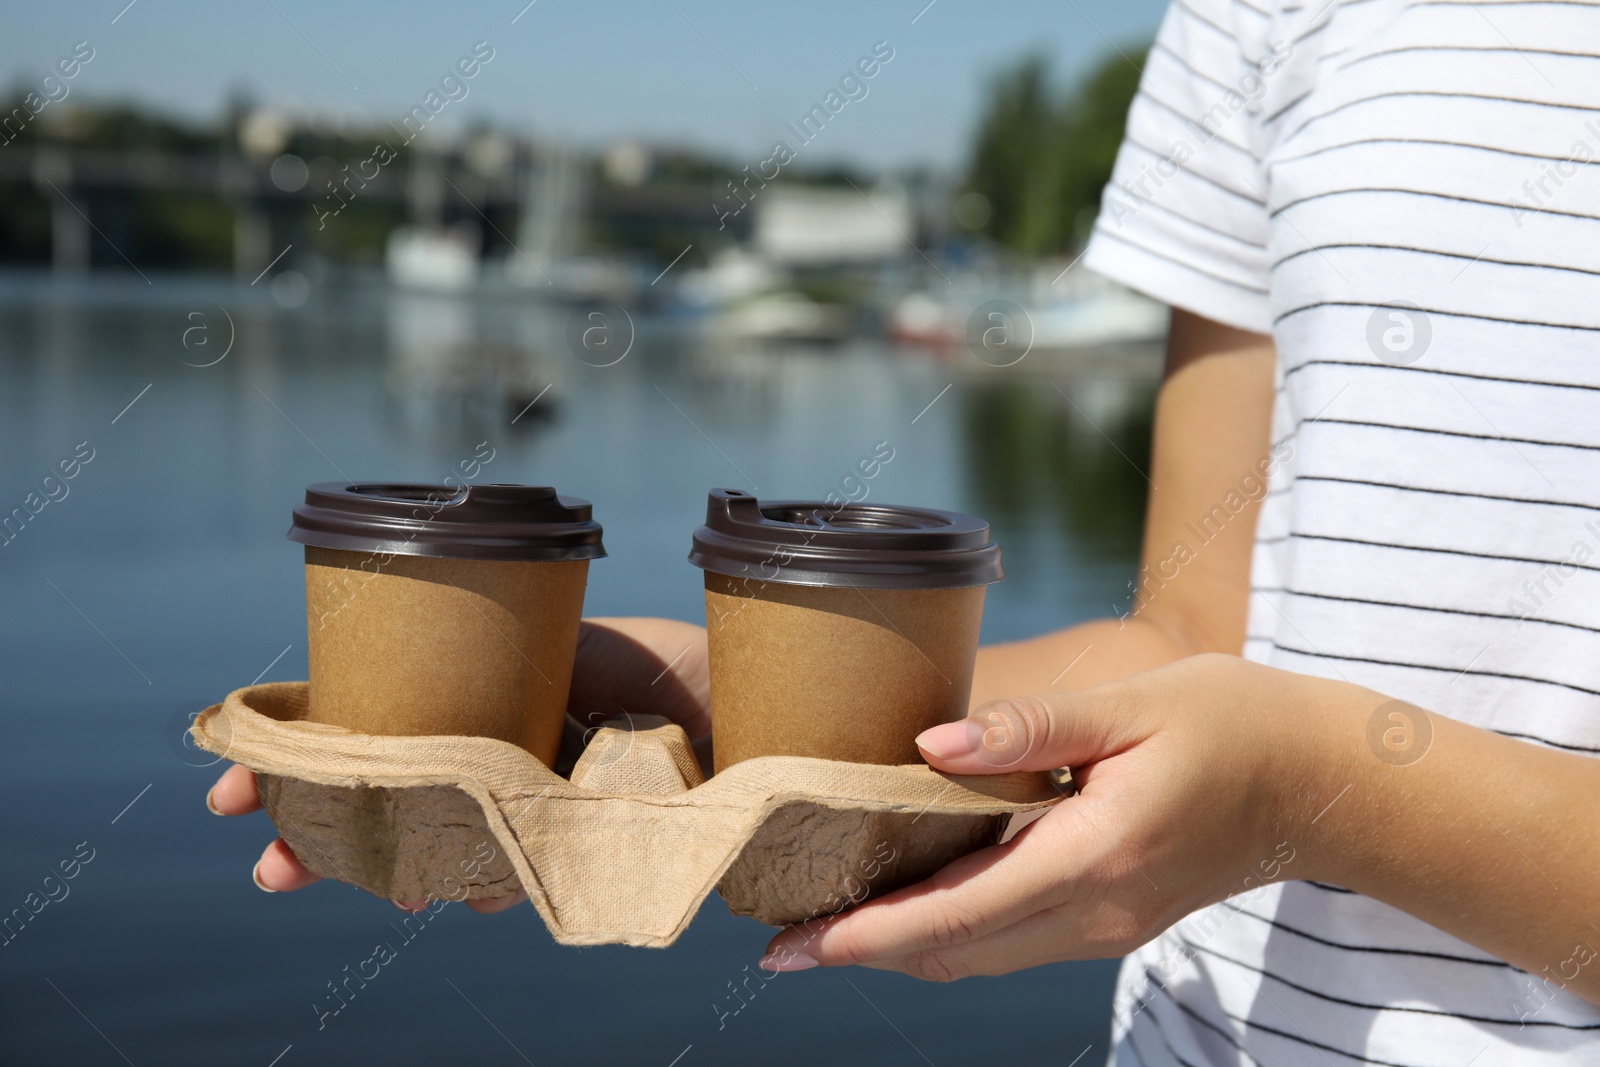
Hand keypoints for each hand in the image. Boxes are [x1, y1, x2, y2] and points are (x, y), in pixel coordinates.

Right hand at [210, 616, 710, 904]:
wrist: (730, 696)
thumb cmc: (642, 660)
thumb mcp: (545, 646)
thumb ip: (472, 669)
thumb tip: (377, 713)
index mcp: (460, 710)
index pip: (353, 741)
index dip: (289, 769)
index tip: (228, 796)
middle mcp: (479, 768)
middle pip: (376, 809)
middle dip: (316, 843)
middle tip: (270, 872)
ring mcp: (518, 813)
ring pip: (431, 855)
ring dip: (402, 875)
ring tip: (394, 891)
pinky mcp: (566, 850)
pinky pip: (508, 880)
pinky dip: (489, 886)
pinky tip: (485, 891)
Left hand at [758, 653, 1366, 979]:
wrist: (1321, 781)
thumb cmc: (1231, 724)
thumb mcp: (1132, 704)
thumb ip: (1031, 728)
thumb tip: (931, 746)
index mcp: (1094, 858)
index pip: (957, 913)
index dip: (867, 935)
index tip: (796, 946)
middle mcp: (1094, 913)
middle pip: (958, 951)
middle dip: (865, 950)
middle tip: (781, 939)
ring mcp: (1106, 926)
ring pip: (983, 955)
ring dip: (904, 946)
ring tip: (828, 924)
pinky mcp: (1112, 917)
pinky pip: (1013, 939)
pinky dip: (952, 930)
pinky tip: (913, 901)